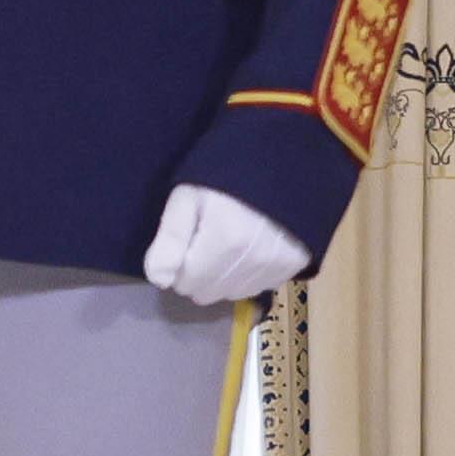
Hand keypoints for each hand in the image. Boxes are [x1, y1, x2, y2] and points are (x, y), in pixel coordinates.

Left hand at [146, 183, 308, 310]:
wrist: (280, 161)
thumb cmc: (226, 175)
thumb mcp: (188, 196)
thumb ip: (170, 238)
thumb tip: (160, 280)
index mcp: (225, 241)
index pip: (183, 282)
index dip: (178, 263)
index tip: (188, 240)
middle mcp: (254, 261)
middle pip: (207, 293)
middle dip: (199, 274)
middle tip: (206, 241)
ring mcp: (277, 266)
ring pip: (232, 294)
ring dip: (224, 277)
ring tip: (230, 244)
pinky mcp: (294, 266)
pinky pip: (258, 288)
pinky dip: (249, 276)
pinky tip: (251, 250)